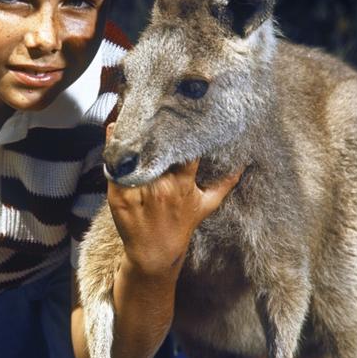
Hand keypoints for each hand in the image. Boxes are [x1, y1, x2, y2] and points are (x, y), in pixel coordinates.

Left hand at [105, 124, 241, 278]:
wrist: (154, 254)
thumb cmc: (180, 227)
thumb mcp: (205, 206)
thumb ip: (223, 184)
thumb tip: (243, 165)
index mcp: (182, 184)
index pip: (184, 151)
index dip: (181, 131)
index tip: (179, 110)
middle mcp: (161, 186)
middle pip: (155, 148)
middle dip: (154, 126)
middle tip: (152, 103)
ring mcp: (139, 192)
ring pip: (133, 154)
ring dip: (132, 133)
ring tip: (131, 111)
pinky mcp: (118, 196)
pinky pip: (114, 166)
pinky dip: (113, 148)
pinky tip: (114, 131)